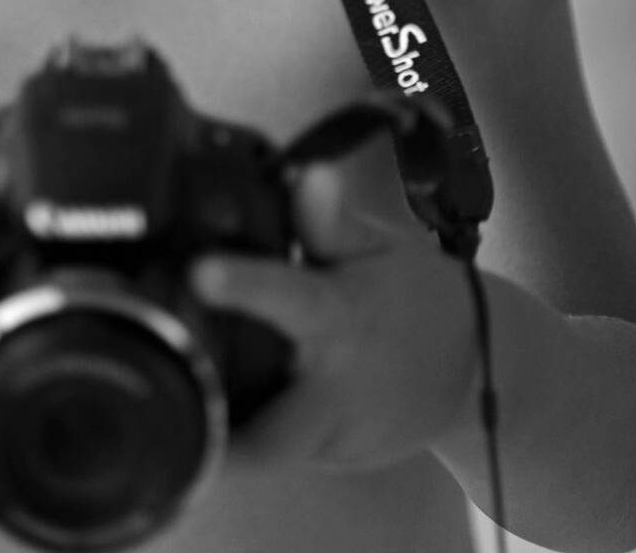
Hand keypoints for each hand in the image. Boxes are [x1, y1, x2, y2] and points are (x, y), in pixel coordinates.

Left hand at [192, 162, 480, 468]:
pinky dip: (249, 430)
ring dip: (223, 433)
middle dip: (211, 434)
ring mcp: (334, 439)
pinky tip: (224, 402)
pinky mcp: (332, 460)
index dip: (241, 285)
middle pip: (262, 439)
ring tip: (176, 404)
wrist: (481, 370)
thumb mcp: (379, 249)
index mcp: (339, 319)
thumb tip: (307, 176)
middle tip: (153, 413)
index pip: (287, 298)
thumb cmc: (416, 297)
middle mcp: (333, 391)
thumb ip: (330, 221)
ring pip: (263, 451)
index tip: (199, 272)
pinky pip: (279, 450)